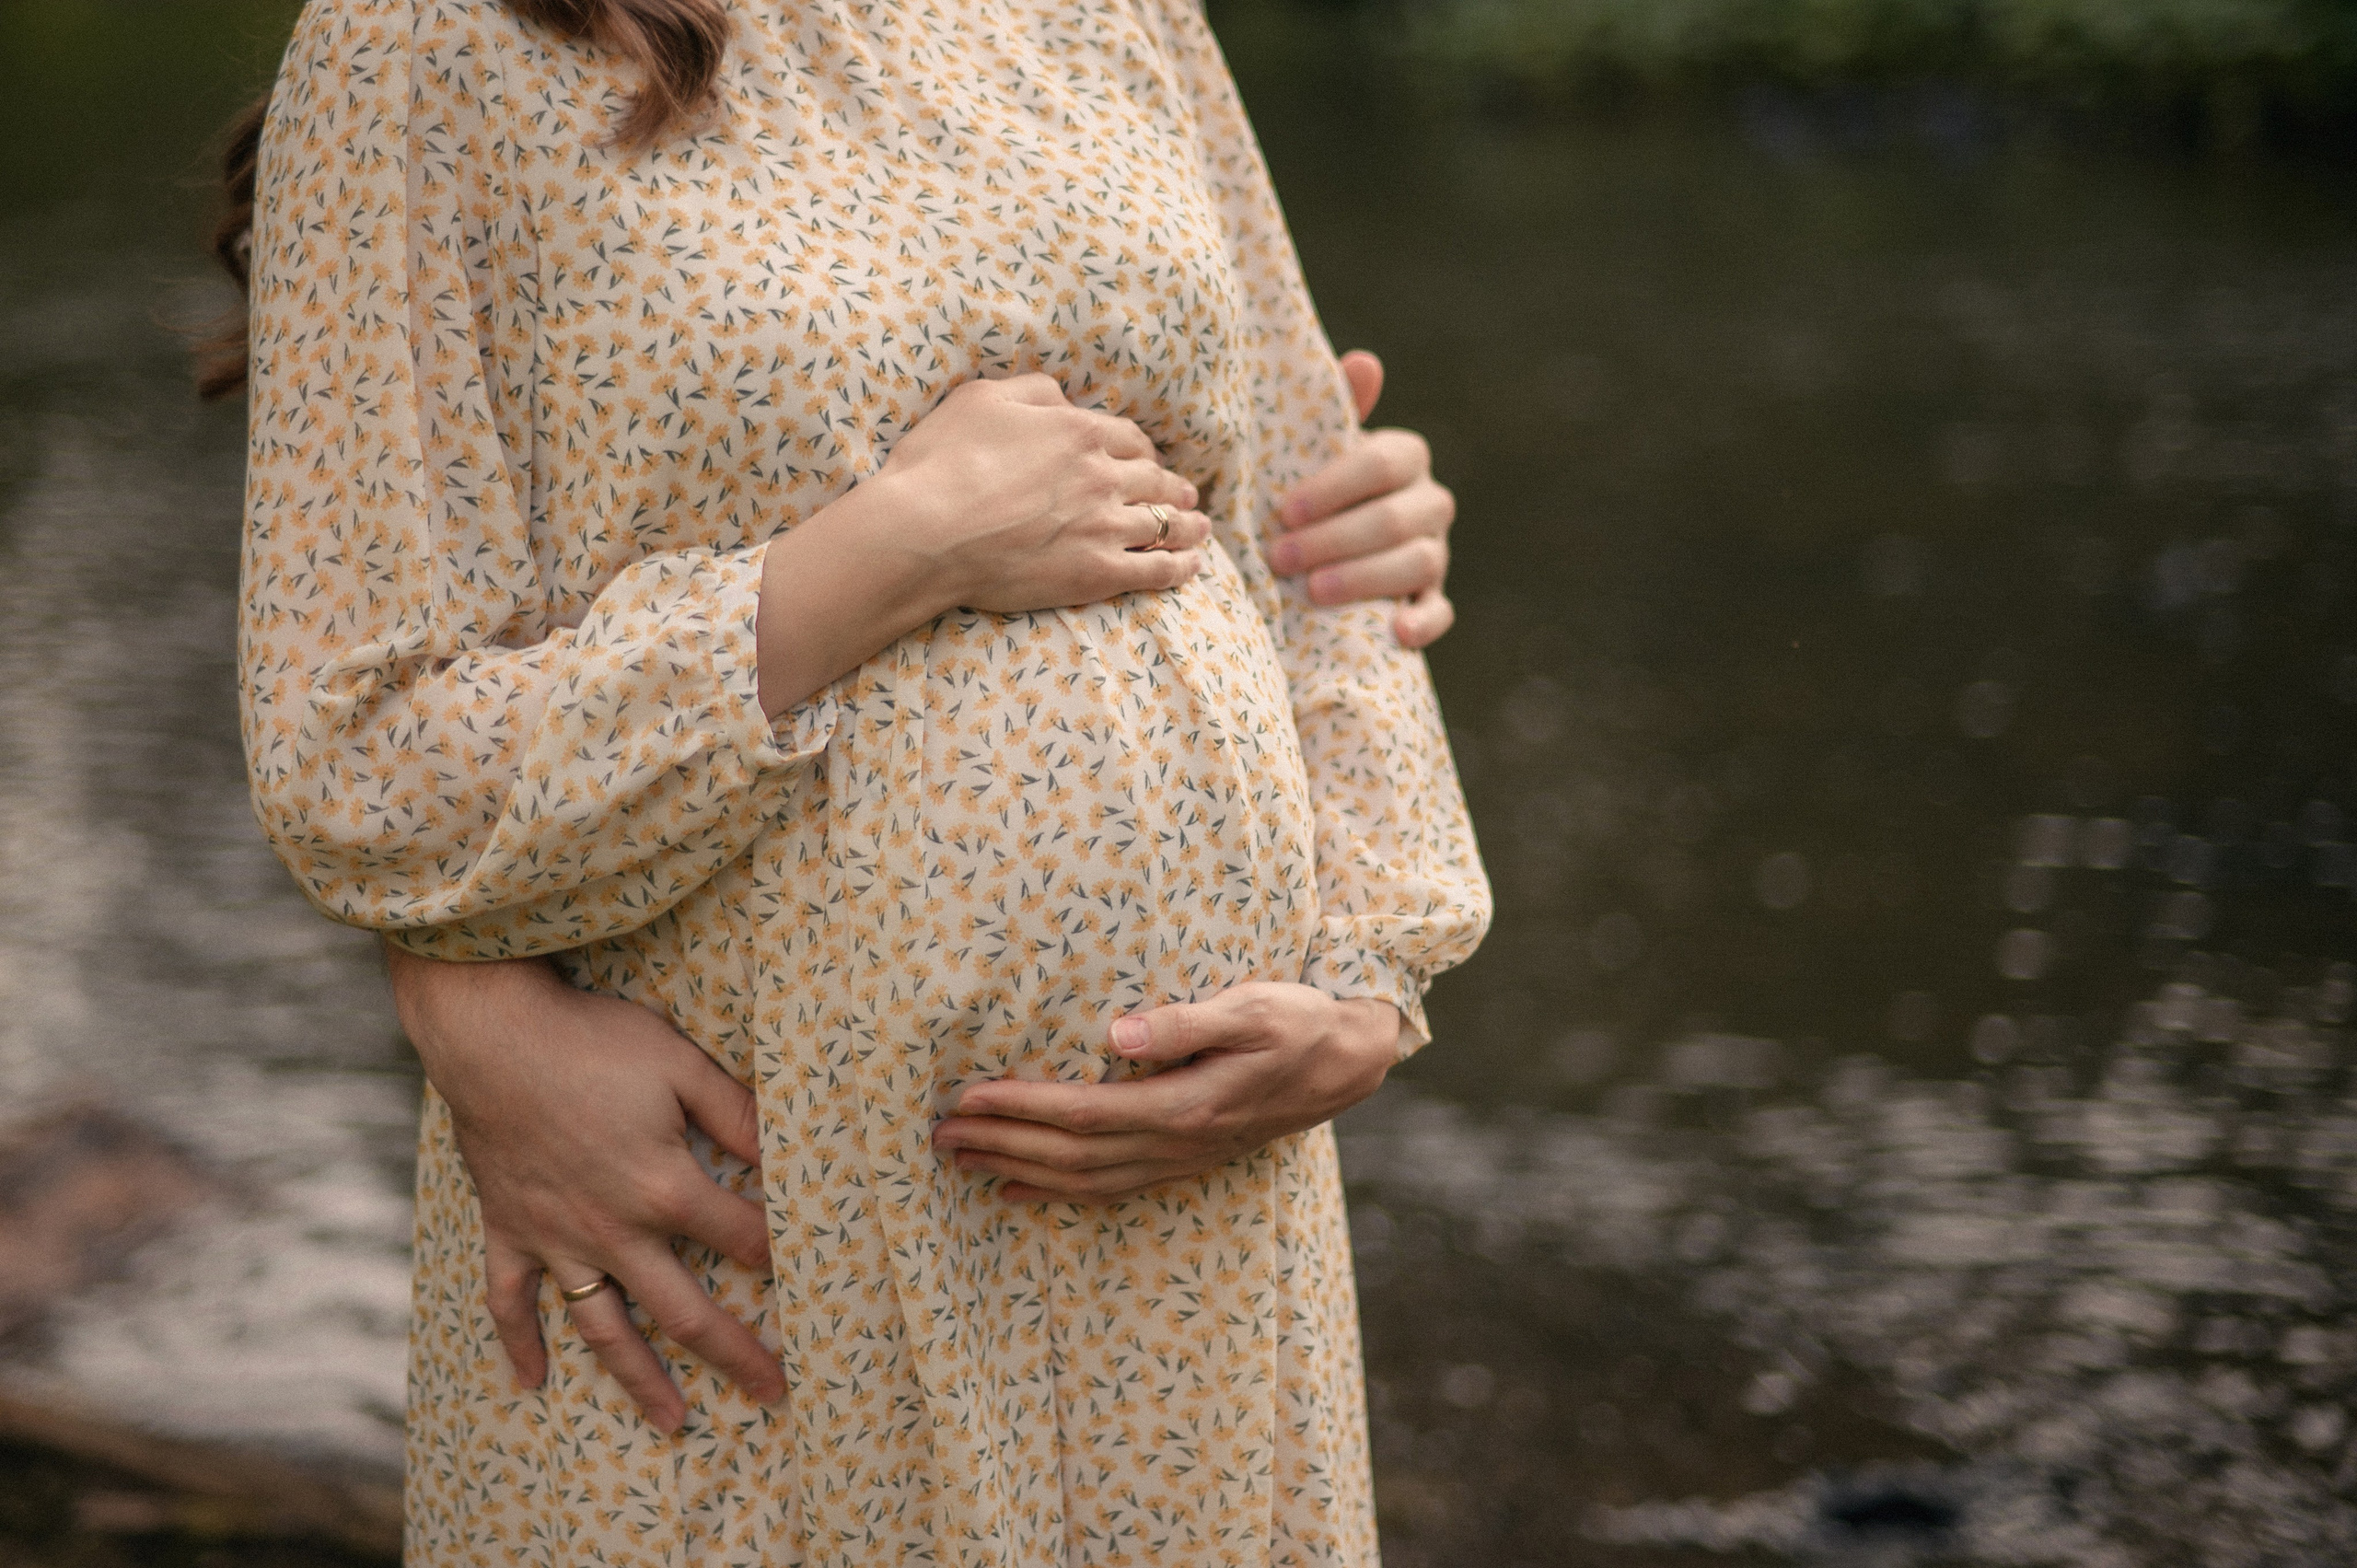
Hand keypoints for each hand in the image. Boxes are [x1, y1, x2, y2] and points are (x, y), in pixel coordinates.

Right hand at [384, 946, 782, 1434]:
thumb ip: (738, 1115)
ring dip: (639, 1379)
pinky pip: (509, 1300)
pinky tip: (533, 1383)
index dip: (781, 1255)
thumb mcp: (683, 1066)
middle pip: (684, 1311)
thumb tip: (788, 1151)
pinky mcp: (508, 1229)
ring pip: (605, 1326)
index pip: (742, 1239)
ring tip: (674, 1422)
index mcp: (665, 1190)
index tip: (815, 1279)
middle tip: (773, 1393)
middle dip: (734, 1354)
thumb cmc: (595, 1042)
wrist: (491, 1033)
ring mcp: (557, 1239)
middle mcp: (614, 1231)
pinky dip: (518, 1344)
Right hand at [756, 372, 1211, 715]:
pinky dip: (1180, 567)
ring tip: (1201, 528)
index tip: (1148, 459)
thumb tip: (1065, 396)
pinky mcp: (1097, 574)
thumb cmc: (942, 462)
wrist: (927, 531)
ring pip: (1164, 523)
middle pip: (1153, 478)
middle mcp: (1102, 476)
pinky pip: (1156, 570)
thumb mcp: (982, 398)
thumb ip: (1033, 390)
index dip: (1143, 449)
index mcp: (1078, 431)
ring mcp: (1104, 527)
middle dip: (1173, 485)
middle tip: (1186, 493)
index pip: (1128, 437)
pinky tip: (1193, 567)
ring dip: (1188, 524)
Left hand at [928, 982, 1400, 1201]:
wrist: (1350, 1061)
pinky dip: (1055, 1194)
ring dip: (1016, 1171)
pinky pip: (1109, 1189)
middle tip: (937, 1133)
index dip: (1021, 1108)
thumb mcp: (1251, 1006)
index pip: (1083, 1113)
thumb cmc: (1299, 1021)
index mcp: (1186, 1106)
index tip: (967, 1095)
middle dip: (1001, 1144)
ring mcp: (1181, 1160)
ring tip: (959, 1159)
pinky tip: (1013, 1191)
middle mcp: (1177, 1144)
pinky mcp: (1185, 1161)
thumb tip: (1116, 1034)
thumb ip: (1184, 1022)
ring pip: (1083, 1180)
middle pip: (1070, 1156)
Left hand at [1269, 350, 1456, 648]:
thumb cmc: (1312, 492)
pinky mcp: (1434, 599)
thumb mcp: (1313, 451)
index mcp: (1404, 457)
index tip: (1285, 511)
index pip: (1382, 463)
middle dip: (1334, 539)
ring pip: (1419, 562)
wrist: (1324, 549)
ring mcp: (1436, 552)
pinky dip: (1423, 623)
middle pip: (1395, 518)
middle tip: (1280, 557)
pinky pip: (1441, 612)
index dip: (1333, 487)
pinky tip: (1395, 631)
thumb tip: (1364, 361)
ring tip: (1312, 591)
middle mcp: (1429, 501)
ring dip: (1363, 578)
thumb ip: (1334, 409)